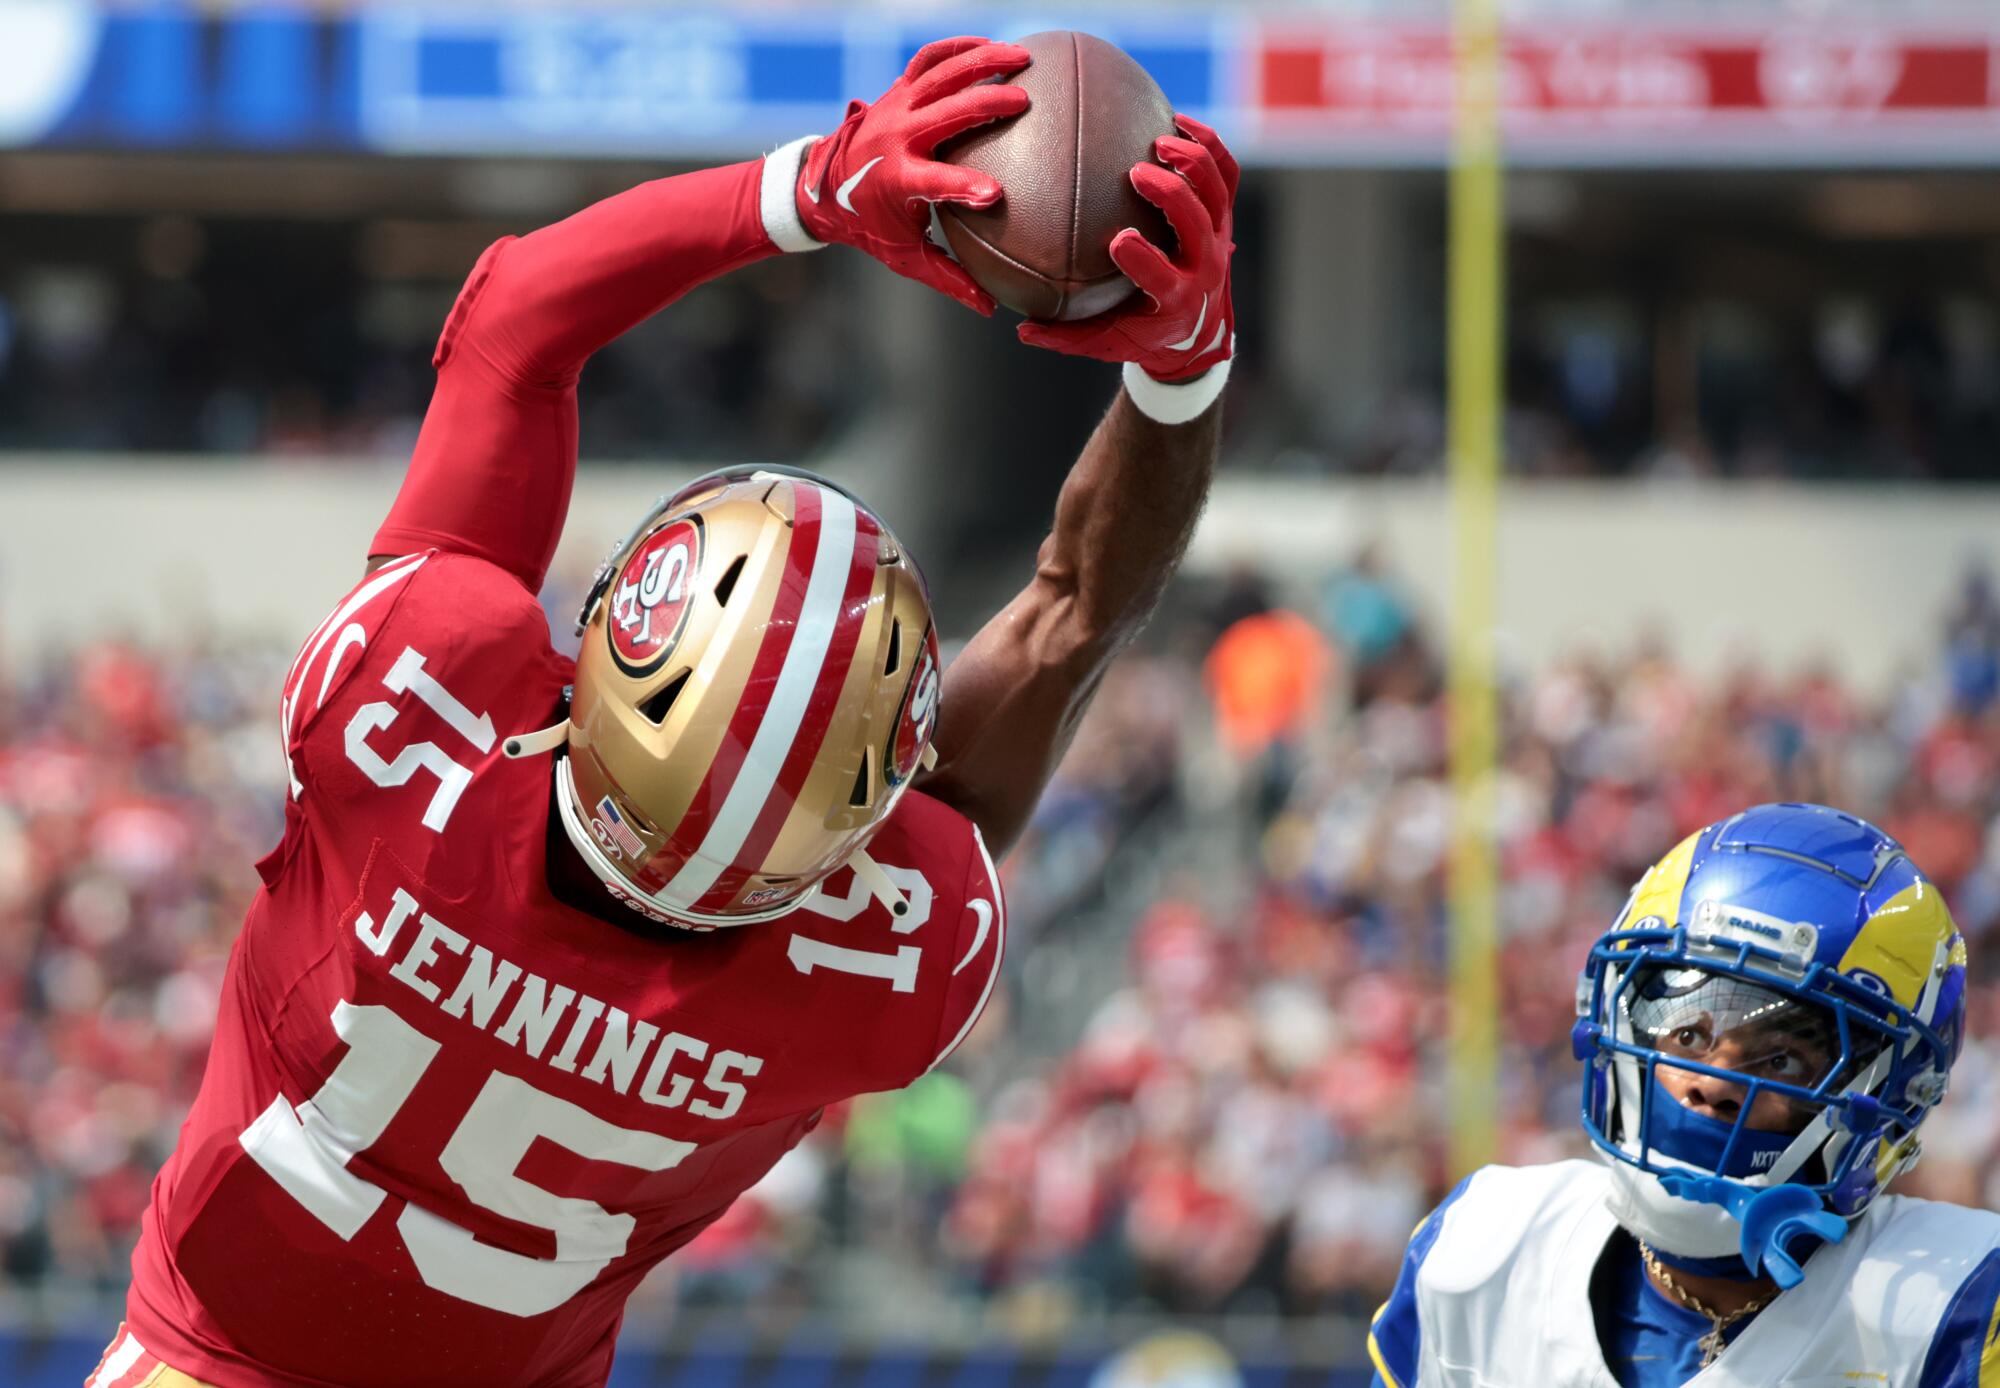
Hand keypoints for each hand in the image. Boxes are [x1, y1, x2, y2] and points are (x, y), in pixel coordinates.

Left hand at [797, 36, 1029, 314]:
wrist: (820, 185)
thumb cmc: (869, 225)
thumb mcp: (904, 258)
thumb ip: (948, 279)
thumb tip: (990, 308)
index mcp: (897, 181)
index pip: (933, 183)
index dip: (963, 187)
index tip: (995, 194)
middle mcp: (896, 137)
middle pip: (946, 114)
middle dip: (986, 104)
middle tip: (1026, 103)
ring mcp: (896, 107)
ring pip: (942, 74)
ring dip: (983, 62)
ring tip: (1025, 57)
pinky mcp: (899, 90)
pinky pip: (929, 59)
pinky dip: (959, 48)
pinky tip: (992, 47)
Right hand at [1018, 114, 1238, 381]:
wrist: (1198, 330)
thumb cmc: (1140, 333)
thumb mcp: (1104, 343)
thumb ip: (1064, 337)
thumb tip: (1022, 328)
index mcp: (1176, 298)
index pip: (1163, 277)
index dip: (1144, 258)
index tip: (1117, 238)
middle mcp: (1204, 264)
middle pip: (1194, 222)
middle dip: (1170, 194)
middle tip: (1136, 173)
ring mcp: (1218, 234)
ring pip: (1214, 190)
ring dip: (1192, 161)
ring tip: (1159, 140)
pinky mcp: (1223, 213)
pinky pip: (1225, 172)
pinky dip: (1208, 144)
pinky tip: (1179, 120)